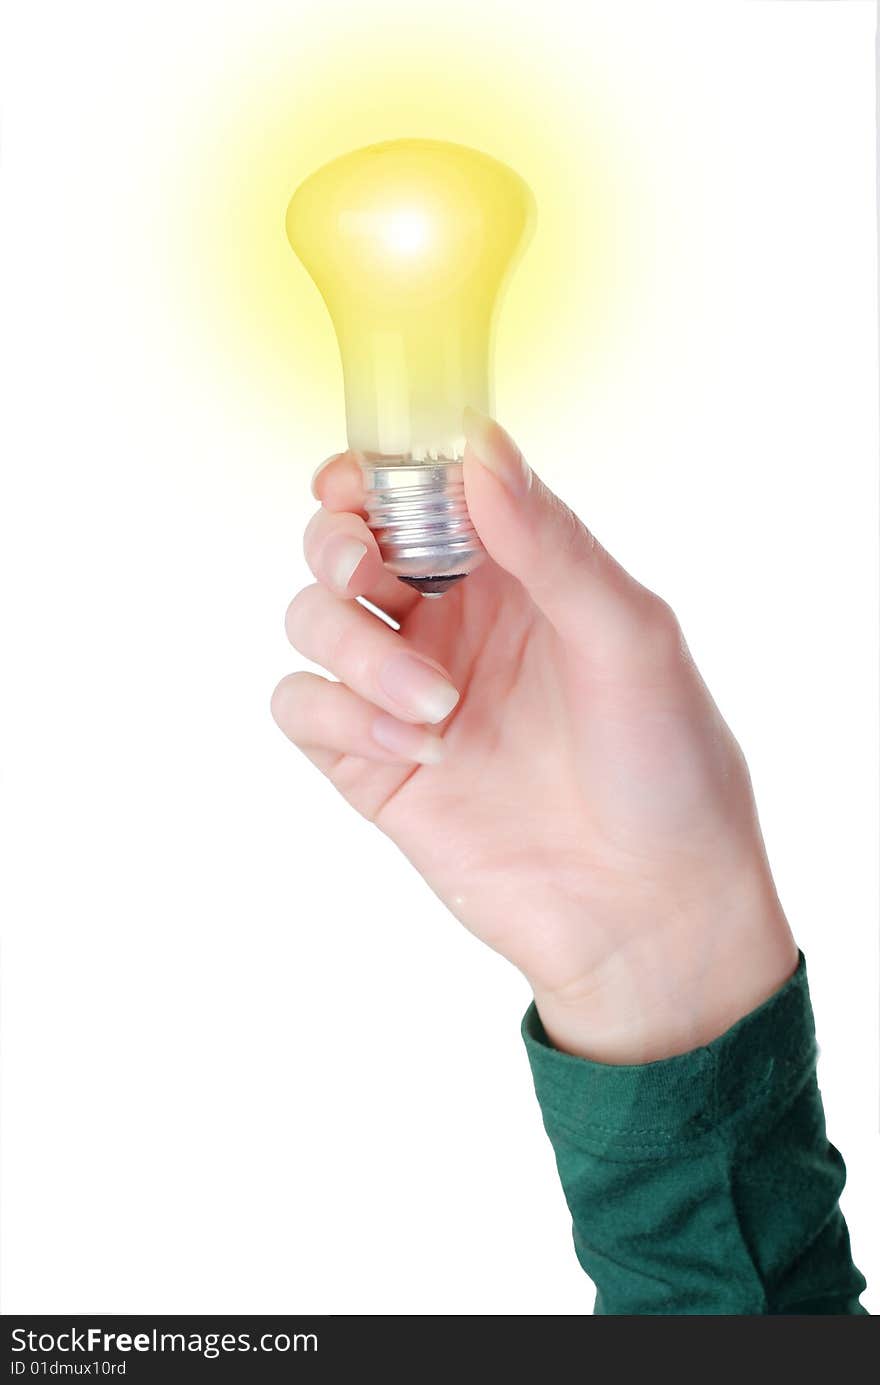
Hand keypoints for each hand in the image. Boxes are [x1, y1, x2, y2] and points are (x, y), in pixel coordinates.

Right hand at [272, 412, 796, 1062]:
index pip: (421, 492)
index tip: (355, 478)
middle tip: (369, 575)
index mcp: (516, 574)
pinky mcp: (373, 764)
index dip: (373, 473)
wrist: (648, 911)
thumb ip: (552, 544)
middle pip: (343, 545)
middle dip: (337, 546)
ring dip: (353, 648)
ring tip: (435, 705)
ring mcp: (406, 692)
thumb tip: (479, 447)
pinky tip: (413, 747)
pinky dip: (336, 712)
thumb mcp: (632, 638)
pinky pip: (302, 706)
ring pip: (312, 620)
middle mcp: (452, 623)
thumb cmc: (668, 768)